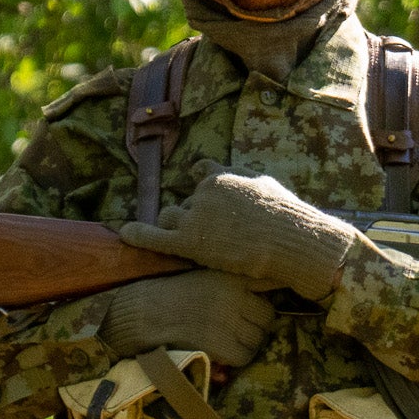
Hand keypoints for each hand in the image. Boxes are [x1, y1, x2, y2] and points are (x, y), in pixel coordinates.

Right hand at [98, 269, 277, 368]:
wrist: (143, 313)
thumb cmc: (172, 294)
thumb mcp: (204, 275)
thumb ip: (232, 280)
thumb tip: (269, 284)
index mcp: (230, 275)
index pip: (269, 285)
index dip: (262, 300)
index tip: (255, 308)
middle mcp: (232, 295)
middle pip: (268, 317)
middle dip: (258, 326)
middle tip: (243, 330)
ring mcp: (227, 320)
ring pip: (258, 339)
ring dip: (248, 344)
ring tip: (233, 342)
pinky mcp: (219, 343)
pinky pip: (243, 356)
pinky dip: (236, 358)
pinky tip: (224, 354)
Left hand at [118, 170, 355, 301]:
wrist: (293, 239)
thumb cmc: (286, 216)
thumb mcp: (265, 183)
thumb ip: (240, 176)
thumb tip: (223, 174)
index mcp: (221, 175)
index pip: (200, 175)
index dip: (203, 192)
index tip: (208, 203)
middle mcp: (203, 191)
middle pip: (186, 203)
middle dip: (194, 216)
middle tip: (220, 238)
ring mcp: (196, 215)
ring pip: (172, 219)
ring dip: (179, 229)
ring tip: (203, 245)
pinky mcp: (191, 241)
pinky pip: (157, 237)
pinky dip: (139, 235)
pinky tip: (125, 233)